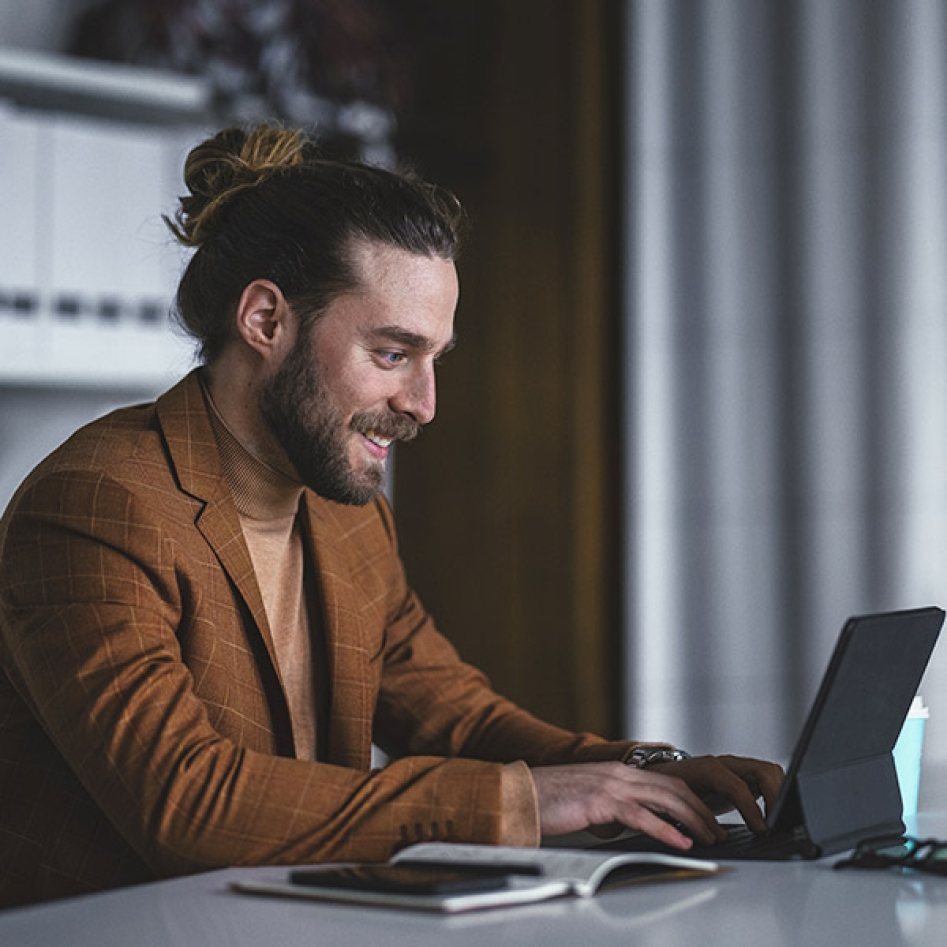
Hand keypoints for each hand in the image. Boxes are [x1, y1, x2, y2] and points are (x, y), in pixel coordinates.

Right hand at [531, 762, 728, 850]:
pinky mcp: (601, 801)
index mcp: (616, 771)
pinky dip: (667, 830)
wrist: (520, 793)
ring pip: (665, 799)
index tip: (706, 815)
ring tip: (711, 836)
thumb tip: (629, 824)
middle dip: (700, 809)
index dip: (690, 798)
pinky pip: (642, 816)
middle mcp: (618, 773)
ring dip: (693, 819)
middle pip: (673, 788)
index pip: (664, 781)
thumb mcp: (588, 799)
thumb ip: (611, 807)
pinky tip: (681, 842)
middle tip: (718, 829)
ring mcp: (611, 785)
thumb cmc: (548, 799)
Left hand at [647, 754, 784, 834]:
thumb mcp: (678, 805)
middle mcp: (725, 764)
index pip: (737, 785)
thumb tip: (716, 840)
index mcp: (707, 770)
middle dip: (776, 796)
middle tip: (777, 824)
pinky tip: (773, 813)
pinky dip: (775, 794)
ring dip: (779, 793)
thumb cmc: (669, 790)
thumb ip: (696, 820)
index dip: (752, 808)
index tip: (762, 830)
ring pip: (769, 772)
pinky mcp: (744, 775)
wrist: (665, 775)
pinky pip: (767, 779)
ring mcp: (736, 767)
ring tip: (779, 820)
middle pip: (762, 771)